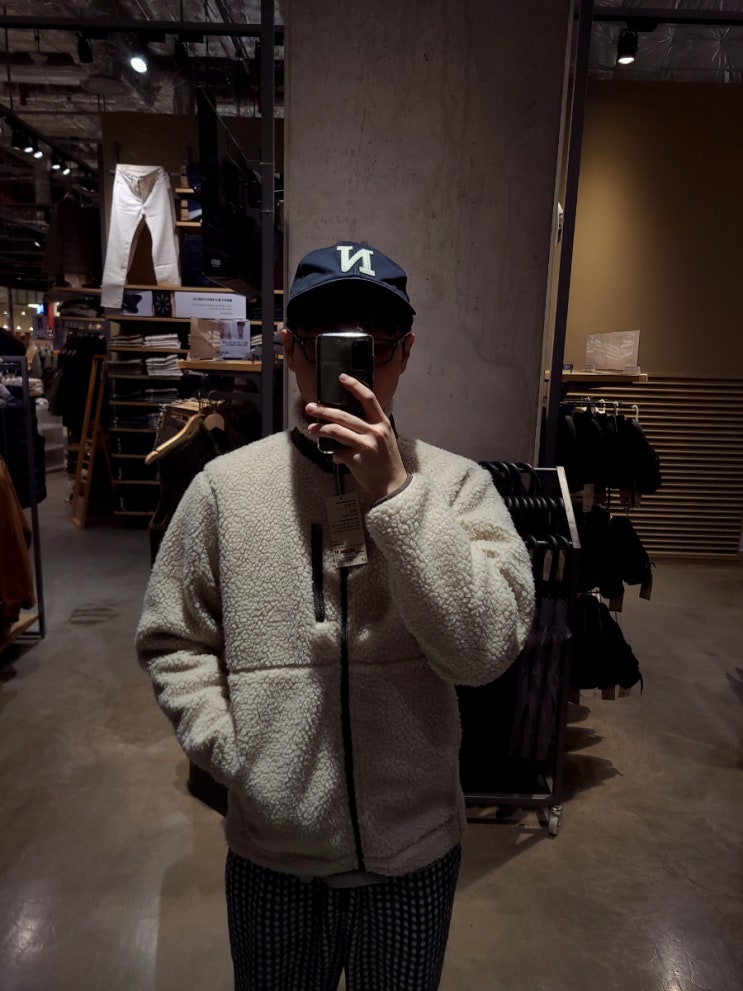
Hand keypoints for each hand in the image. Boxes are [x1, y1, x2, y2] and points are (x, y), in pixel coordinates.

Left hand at [306, 374, 407, 501]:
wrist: (392, 485)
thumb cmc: (386, 460)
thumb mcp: (384, 437)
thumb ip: (370, 425)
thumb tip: (346, 417)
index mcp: (382, 423)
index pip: (368, 398)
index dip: (354, 386)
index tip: (342, 378)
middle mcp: (374, 432)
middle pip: (344, 415)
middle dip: (323, 410)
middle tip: (311, 407)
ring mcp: (365, 446)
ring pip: (336, 431)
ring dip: (320, 429)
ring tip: (311, 428)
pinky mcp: (356, 460)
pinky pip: (338, 452)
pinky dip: (334, 454)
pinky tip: (335, 456)